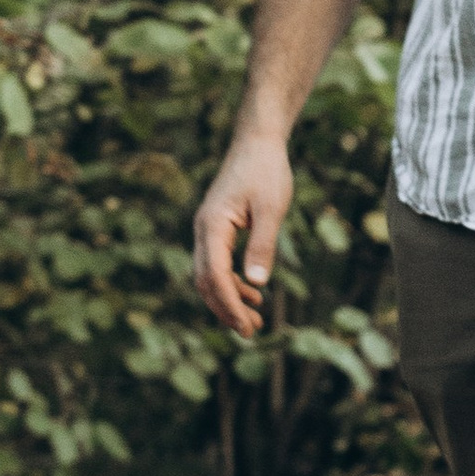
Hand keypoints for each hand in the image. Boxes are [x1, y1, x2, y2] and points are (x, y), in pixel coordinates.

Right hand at [192, 130, 292, 339]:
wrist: (258, 142)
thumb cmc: (266, 171)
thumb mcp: (271, 208)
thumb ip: (263, 244)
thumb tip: (257, 282)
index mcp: (212, 226)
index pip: (214, 276)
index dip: (229, 305)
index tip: (246, 327)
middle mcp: (203, 231)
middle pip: (206, 281)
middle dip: (226, 310)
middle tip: (250, 333)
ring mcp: (208, 230)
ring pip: (209, 276)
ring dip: (229, 300)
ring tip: (254, 322)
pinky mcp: (218, 229)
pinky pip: (218, 264)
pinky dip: (232, 284)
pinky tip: (253, 295)